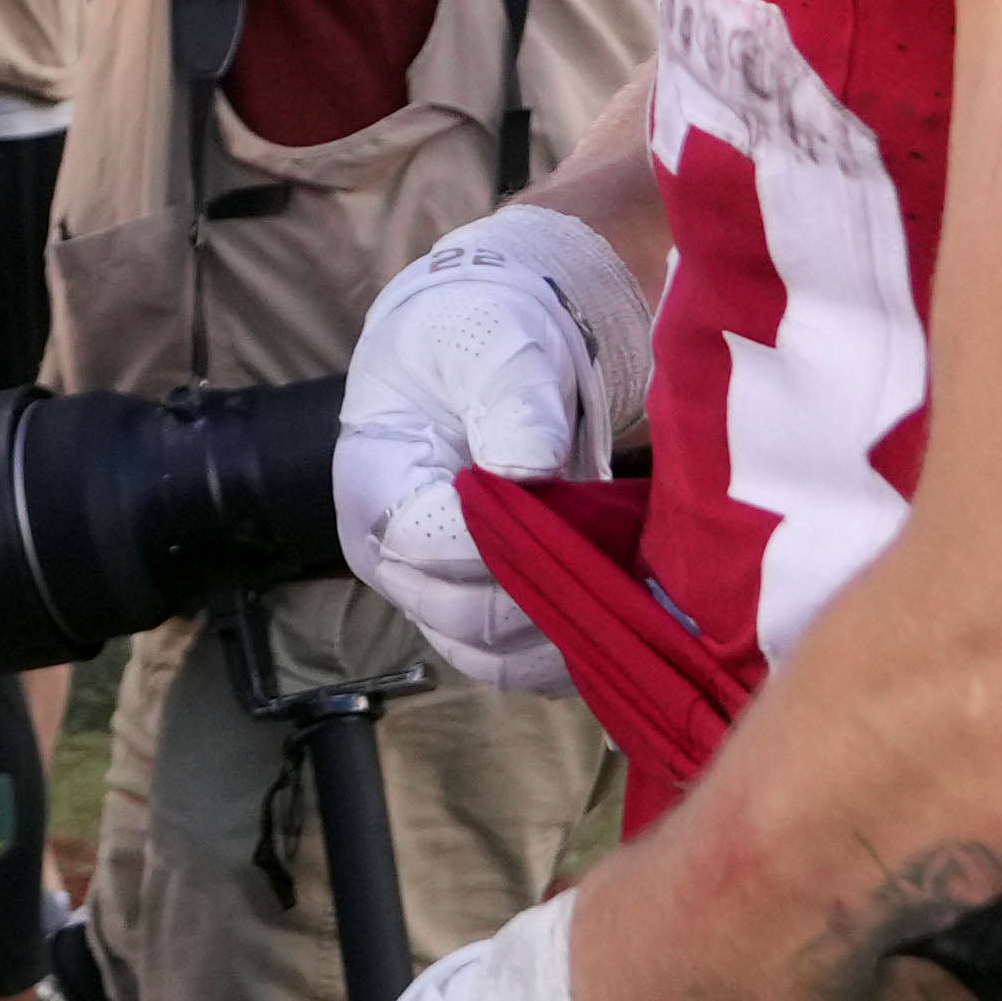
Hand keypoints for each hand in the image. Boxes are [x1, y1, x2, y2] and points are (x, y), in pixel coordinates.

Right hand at [336, 210, 650, 695]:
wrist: (486, 353)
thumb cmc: (479, 339)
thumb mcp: (497, 344)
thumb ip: (514, 402)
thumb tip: (531, 471)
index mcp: (373, 484)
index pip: (430, 542)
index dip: (501, 538)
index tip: (567, 505)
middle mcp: (390, 556)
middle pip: (462, 617)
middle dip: (545, 593)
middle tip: (619, 561)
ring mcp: (432, 593)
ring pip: (493, 656)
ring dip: (564, 635)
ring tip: (628, 595)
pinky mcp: (476, 612)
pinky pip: (519, 661)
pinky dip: (570, 650)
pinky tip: (618, 617)